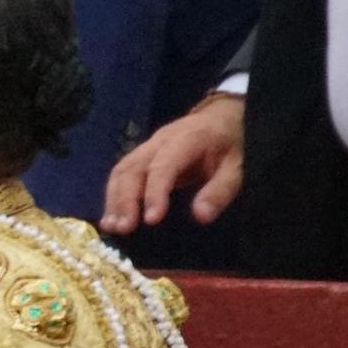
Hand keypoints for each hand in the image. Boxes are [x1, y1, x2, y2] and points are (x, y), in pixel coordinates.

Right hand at [100, 95, 244, 233]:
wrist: (217, 118)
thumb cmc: (227, 146)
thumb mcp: (236, 168)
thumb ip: (219, 191)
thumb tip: (200, 216)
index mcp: (185, 140)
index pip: (163, 166)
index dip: (155, 192)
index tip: (151, 220)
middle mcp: (158, 142)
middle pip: (133, 168)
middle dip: (125, 199)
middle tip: (123, 228)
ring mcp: (146, 148)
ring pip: (121, 171)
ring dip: (113, 199)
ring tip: (111, 226)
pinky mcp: (140, 156)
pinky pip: (120, 174)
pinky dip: (113, 196)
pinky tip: (111, 216)